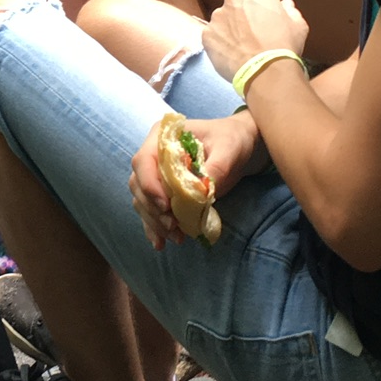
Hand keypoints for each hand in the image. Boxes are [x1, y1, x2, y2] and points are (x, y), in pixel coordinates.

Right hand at [128, 109, 260, 248]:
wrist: (241, 146)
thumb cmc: (233, 140)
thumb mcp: (229, 149)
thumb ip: (216, 167)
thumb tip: (202, 191)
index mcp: (163, 137)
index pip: (143, 161)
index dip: (149, 185)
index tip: (166, 206)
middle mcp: (154, 155)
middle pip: (139, 184)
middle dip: (153, 209)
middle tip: (173, 226)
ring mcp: (156, 174)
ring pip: (143, 200)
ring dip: (155, 221)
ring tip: (176, 237)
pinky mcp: (165, 191)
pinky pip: (152, 210)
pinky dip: (154, 227)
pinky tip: (161, 244)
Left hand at [201, 0, 308, 86]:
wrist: (265, 71)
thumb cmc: (284, 46)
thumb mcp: (298, 26)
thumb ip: (290, 10)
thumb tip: (286, 4)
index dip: (262, 9)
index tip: (265, 22)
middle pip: (237, 4)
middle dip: (243, 16)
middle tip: (252, 35)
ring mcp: (218, 16)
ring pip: (223, 20)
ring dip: (229, 29)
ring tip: (241, 47)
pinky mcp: (207, 33)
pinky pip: (212, 36)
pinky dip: (219, 43)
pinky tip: (231, 54)